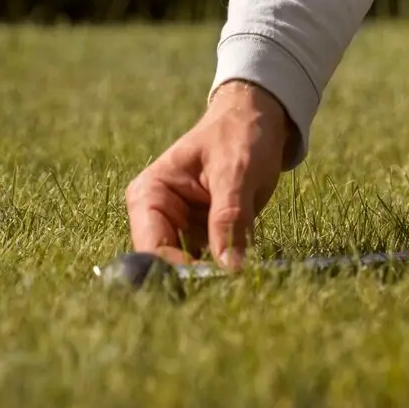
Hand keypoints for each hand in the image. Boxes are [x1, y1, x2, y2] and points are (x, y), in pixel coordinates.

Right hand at [125, 81, 290, 269]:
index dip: (179, 271)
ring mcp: (181, 228)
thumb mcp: (236, 172)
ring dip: (214, 277)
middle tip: (232, 289)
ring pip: (191, 269)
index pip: (153, 248)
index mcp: (150, 195)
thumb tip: (230, 267)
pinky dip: (227, 268)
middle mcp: (158, 217)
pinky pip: (212, 262)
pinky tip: (246, 272)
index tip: (215, 282)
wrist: (259, 118)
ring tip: (242, 282)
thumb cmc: (240, 134)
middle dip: (197, 278)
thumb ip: (230, 218)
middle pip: (168, 265)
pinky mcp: (205, 236)